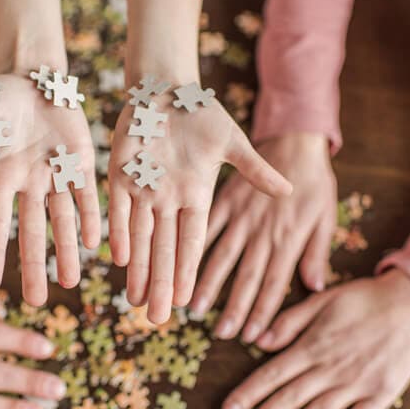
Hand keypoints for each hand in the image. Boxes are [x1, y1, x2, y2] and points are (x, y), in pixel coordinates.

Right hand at [0, 73, 100, 304]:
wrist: (33, 76)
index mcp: (0, 178)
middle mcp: (28, 184)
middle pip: (32, 232)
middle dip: (35, 266)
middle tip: (36, 303)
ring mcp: (56, 176)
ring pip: (63, 220)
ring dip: (67, 250)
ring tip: (70, 283)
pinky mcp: (81, 163)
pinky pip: (86, 196)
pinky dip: (91, 218)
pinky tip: (94, 244)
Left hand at [107, 84, 292, 323]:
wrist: (166, 90)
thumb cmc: (201, 115)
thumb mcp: (231, 143)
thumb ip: (254, 169)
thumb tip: (290, 192)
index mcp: (195, 196)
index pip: (191, 242)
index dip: (188, 271)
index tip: (188, 302)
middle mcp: (168, 200)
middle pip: (164, 250)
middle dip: (160, 283)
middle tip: (155, 318)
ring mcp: (143, 190)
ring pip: (140, 238)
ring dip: (138, 269)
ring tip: (134, 301)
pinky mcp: (121, 176)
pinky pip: (120, 211)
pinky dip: (120, 233)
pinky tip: (119, 259)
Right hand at [191, 132, 335, 340]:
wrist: (294, 139)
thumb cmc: (315, 180)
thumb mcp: (327, 215)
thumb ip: (317, 251)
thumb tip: (315, 286)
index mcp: (288, 238)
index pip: (274, 282)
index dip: (264, 311)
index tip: (252, 335)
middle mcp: (261, 231)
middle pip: (247, 276)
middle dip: (234, 307)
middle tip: (221, 333)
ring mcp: (240, 215)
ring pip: (222, 255)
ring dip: (208, 283)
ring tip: (193, 307)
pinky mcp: (225, 199)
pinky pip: (206, 226)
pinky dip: (192, 245)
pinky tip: (179, 262)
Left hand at [220, 270, 409, 408]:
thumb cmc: (361, 300)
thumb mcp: (320, 300)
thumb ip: (288, 321)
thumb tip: (258, 341)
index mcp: (311, 344)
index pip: (271, 374)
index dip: (247, 394)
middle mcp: (329, 367)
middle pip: (288, 399)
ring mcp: (354, 384)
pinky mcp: (379, 395)